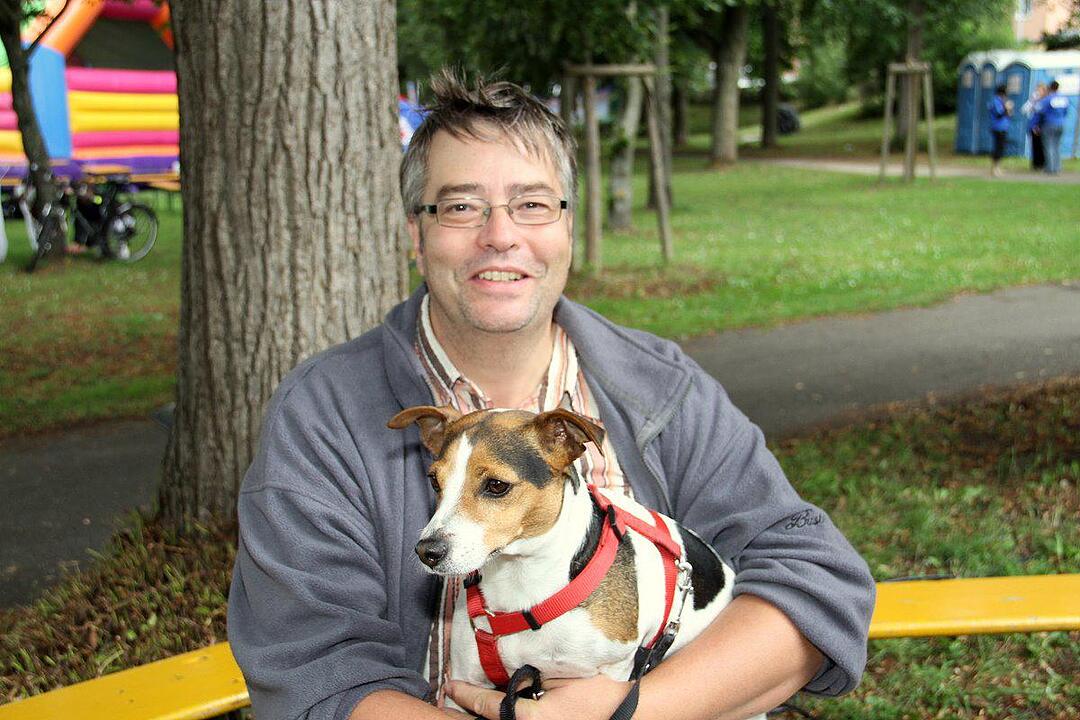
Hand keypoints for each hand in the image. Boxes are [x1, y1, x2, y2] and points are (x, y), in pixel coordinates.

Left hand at [446, 675, 632, 719]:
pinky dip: (508, 713)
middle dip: (473, 707)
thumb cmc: (597, 688)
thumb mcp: (560, 672)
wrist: (626, 708)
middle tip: (453, 693)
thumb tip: (505, 672)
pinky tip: (498, 704)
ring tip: (469, 698)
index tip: (449, 685)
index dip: (465, 694)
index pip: (488, 706)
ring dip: (490, 711)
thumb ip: (529, 673)